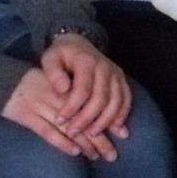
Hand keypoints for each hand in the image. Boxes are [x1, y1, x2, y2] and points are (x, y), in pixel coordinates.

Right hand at [2, 64, 103, 158]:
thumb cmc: (31, 85)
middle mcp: (57, 97)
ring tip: (96, 156)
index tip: (121, 134)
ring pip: (69, 128)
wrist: (0, 80)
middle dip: (100, 139)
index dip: (108, 122)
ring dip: (85, 144)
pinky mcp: (27, 115)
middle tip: (113, 155)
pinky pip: (47, 132)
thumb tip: (96, 114)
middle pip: (84, 120)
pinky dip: (62, 142)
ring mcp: (42, 106)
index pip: (93, 107)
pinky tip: (74, 152)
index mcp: (67, 88)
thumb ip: (73, 96)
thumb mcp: (55, 84)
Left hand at [37, 34, 130, 158]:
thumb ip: (53, 73)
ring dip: (105, 121)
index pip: (82, 89)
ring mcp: (116, 74)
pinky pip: (126, 99)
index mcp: (87, 62)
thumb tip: (63, 90)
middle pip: (100, 98)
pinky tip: (116, 128)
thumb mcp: (50, 58)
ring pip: (116, 101)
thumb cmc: (62, 55)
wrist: (79, 43)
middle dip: (87, 119)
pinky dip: (122, 115)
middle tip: (73, 132)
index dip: (72, 107)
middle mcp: (105, 68)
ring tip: (92, 135)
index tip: (60, 120)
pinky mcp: (122, 80)